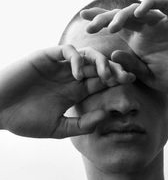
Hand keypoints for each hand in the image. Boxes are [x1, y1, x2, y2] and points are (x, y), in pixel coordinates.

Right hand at [0, 45, 134, 137]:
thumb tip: (106, 117)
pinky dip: (75, 59)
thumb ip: (81, 125)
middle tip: (126, 76)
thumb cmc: (23, 120)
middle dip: (114, 69)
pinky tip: (77, 74)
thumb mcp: (57, 129)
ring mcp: (60, 65)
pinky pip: (67, 51)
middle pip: (98, 66)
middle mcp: (70, 75)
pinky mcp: (47, 56)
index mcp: (75, 91)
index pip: (101, 81)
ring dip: (99, 62)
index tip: (131, 83)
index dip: (116, 80)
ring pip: (86, 55)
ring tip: (106, 74)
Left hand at [81, 0, 167, 97]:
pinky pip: (164, 5)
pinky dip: (150, 4)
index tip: (83, 22)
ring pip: (140, 9)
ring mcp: (164, 22)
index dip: (100, 22)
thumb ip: (133, 66)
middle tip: (89, 25)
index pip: (116, 28)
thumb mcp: (152, 78)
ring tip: (113, 26)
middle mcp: (149, 29)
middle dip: (104, 18)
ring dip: (124, 14)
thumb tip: (112, 53)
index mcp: (141, 43)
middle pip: (123, 17)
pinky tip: (140, 12)